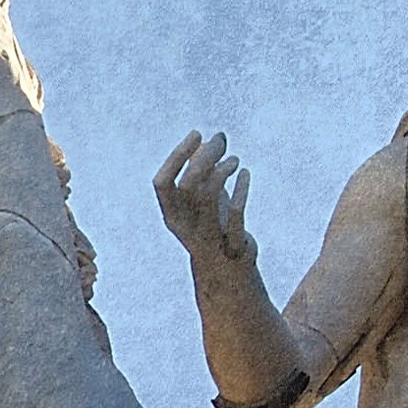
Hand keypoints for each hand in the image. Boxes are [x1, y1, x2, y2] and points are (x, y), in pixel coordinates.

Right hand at [154, 131, 253, 263]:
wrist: (228, 273)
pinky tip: (245, 174)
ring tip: (235, 160)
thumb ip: (206, 174)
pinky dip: (241, 189)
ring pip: (209, 196)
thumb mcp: (205, 202)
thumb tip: (214, 139)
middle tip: (221, 142)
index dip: (177, 156)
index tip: (197, 134)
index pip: (162, 182)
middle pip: (187, 184)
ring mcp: (208, 237)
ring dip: (223, 170)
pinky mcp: (232, 245)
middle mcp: (185, 227)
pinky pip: (236, 212)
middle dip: (205, 156)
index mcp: (172, 216)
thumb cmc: (215, 230)